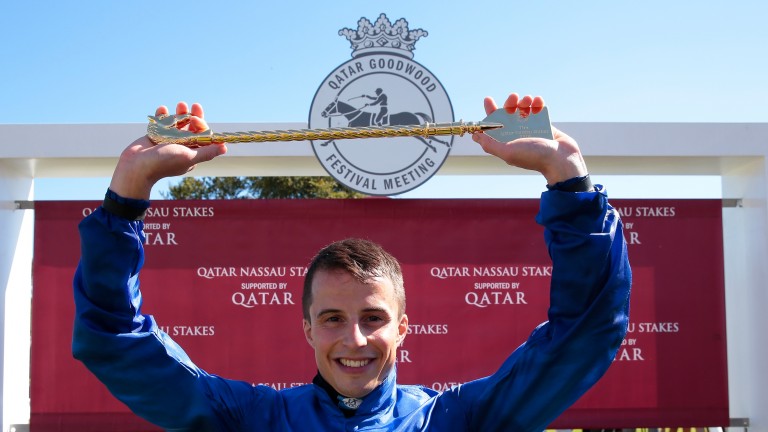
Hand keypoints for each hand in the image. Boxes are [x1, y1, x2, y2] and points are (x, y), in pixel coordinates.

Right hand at [109, 102, 226, 198]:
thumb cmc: (163, 163)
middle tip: (193, 105)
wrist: (136, 166)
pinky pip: (161, 124)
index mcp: (191, 153)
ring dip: (180, 114)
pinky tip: (162, 108)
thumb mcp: (188, 157)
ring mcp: (167, 141)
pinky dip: (162, 116)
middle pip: (191, 128)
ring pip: (177, 124)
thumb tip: (225, 148)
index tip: (195, 119)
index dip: (201, 125)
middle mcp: (181, 147)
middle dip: (193, 116)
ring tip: (180, 104)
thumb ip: (206, 152)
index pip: (202, 136)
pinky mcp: (154, 137)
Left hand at [472, 93, 587, 185]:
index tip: (488, 100)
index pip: (494, 125)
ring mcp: (531, 129)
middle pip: (508, 113)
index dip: (489, 112)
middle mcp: (517, 134)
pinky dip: (537, 102)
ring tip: (528, 100)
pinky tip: (538, 101)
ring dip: (524, 101)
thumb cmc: (534, 157)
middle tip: (513, 97)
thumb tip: (475, 136)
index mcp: (506, 141)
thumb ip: (490, 144)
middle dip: (509, 103)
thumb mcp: (508, 152)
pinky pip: (538, 109)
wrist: (561, 159)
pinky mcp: (545, 124)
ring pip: (523, 109)